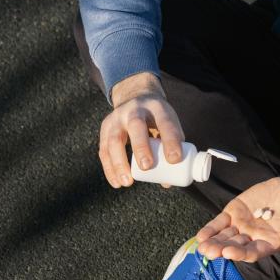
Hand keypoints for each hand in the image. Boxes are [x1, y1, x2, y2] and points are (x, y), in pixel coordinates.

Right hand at [98, 72, 184, 187]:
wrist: (135, 97)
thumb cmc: (157, 119)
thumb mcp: (168, 125)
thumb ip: (171, 150)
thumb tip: (167, 182)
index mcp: (157, 107)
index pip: (165, 122)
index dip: (170, 140)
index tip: (174, 159)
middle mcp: (135, 109)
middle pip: (136, 125)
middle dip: (140, 147)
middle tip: (147, 167)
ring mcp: (117, 118)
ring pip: (115, 139)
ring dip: (120, 162)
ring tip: (127, 182)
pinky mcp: (106, 127)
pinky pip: (104, 150)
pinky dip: (110, 168)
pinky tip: (117, 183)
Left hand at [196, 175, 279, 264]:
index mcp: (270, 243)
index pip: (254, 252)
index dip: (242, 254)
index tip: (230, 254)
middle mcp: (254, 237)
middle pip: (235, 246)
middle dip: (222, 250)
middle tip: (209, 253)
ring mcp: (243, 225)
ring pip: (225, 236)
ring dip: (213, 242)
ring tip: (202, 247)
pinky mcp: (235, 212)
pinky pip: (220, 222)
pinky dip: (211, 228)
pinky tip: (201, 236)